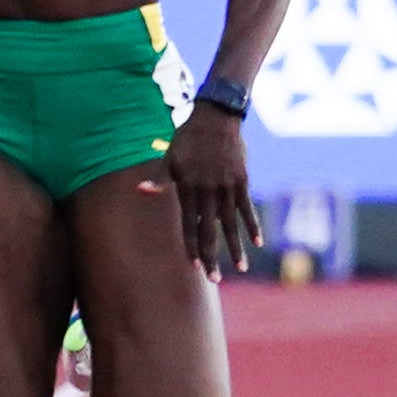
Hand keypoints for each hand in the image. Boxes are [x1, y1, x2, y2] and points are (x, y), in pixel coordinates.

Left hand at [161, 106, 258, 278]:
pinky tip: (257, 243)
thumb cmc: (188, 138)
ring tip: (240, 268)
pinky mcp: (241, 181)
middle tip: (215, 279)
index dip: (192, 247)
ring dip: (235, 248)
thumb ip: (160, 179)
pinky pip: (247, 208)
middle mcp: (208, 191)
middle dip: (212, 257)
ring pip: (231, 224)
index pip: (189, 225)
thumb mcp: (170, 157)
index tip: (194, 266)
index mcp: (188, 188)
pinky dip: (252, 226)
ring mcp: (226, 187)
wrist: (216, 117)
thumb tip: (140, 191)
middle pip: (210, 231)